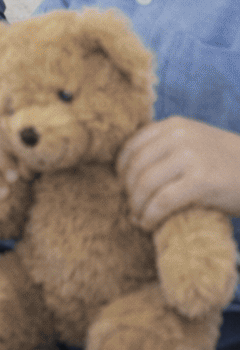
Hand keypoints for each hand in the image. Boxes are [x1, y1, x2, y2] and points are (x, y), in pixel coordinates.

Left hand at [117, 116, 239, 230]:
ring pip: (146, 184)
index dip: (122, 170)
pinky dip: (151, 216)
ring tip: (140, 219)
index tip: (124, 187)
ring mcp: (190, 156)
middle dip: (129, 192)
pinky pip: (163, 201)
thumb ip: (168, 148)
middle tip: (132, 209)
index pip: (133, 145)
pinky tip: (150, 224)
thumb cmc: (227, 164)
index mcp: (174, 125)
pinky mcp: (201, 180)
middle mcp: (179, 136)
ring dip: (137, 206)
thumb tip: (131, 174)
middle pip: (136, 166)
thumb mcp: (196, 142)